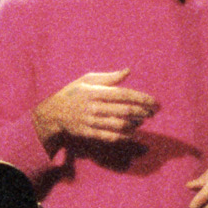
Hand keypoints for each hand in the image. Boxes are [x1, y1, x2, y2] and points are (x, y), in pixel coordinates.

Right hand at [35, 68, 159, 148]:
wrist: (53, 113)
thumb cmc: (73, 93)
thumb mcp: (87, 80)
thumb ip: (109, 77)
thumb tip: (128, 71)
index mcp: (95, 91)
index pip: (123, 94)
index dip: (141, 98)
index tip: (154, 102)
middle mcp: (94, 107)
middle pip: (124, 110)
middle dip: (142, 112)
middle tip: (153, 112)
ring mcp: (91, 121)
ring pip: (119, 124)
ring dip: (135, 123)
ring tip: (143, 120)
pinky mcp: (88, 133)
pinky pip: (110, 136)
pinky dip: (124, 136)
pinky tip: (132, 132)